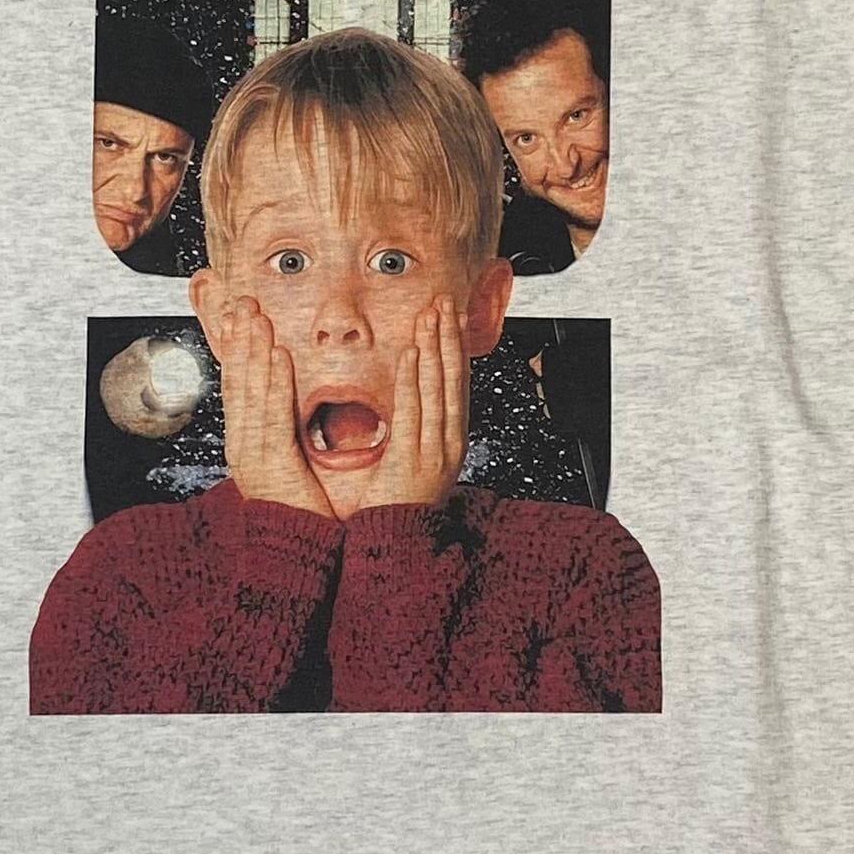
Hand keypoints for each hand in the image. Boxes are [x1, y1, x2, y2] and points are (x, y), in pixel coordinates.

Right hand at [208, 293, 338, 521]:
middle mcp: (242, 444)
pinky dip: (275, 383)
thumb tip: (290, 406)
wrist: (296, 555)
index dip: (236, 349)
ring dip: (254, 350)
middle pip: (237, 382)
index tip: (236, 315)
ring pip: (251, 392)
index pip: (237, 386)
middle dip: (239, 339)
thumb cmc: (300, 510)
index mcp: (247, 442)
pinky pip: (272, 415)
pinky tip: (278, 356)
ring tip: (257, 316)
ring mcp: (252, 454)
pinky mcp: (270, 465)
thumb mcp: (289, 462)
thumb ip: (286, 432)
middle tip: (240, 300)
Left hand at [360, 298, 467, 515]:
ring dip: (435, 347)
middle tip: (444, 303)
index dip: (454, 351)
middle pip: (452, 380)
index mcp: (448, 443)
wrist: (398, 550)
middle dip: (449, 338)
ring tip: (432, 314)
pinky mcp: (413, 458)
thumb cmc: (399, 513)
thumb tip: (408, 412)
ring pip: (438, 388)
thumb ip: (413, 439)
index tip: (451, 321)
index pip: (455, 387)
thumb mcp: (413, 467)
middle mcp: (448, 443)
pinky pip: (414, 409)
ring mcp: (434, 450)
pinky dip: (415, 378)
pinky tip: (415, 352)